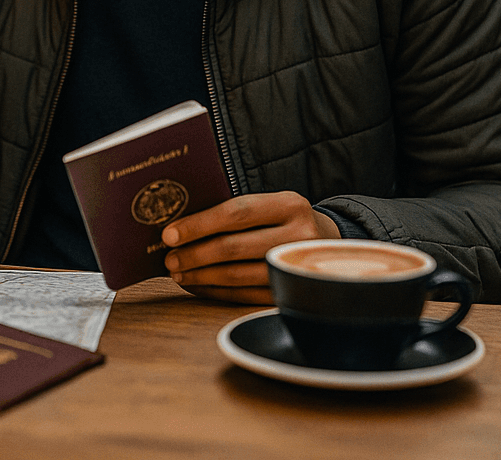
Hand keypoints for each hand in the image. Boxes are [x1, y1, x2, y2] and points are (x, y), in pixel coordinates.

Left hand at [161, 191, 339, 304]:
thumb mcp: (272, 205)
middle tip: (170, 259)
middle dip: (195, 255)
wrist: (332, 243)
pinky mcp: (291, 292)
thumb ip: (237, 212)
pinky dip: (216, 292)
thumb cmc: (286, 220)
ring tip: (179, 273)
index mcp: (289, 204)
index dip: (198, 225)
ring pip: (237, 276)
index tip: (169, 234)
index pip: (236, 213)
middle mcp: (298, 235)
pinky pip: (245, 295)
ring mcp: (296, 267)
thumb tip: (181, 226)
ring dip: (202, 276)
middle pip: (234, 247)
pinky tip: (199, 286)